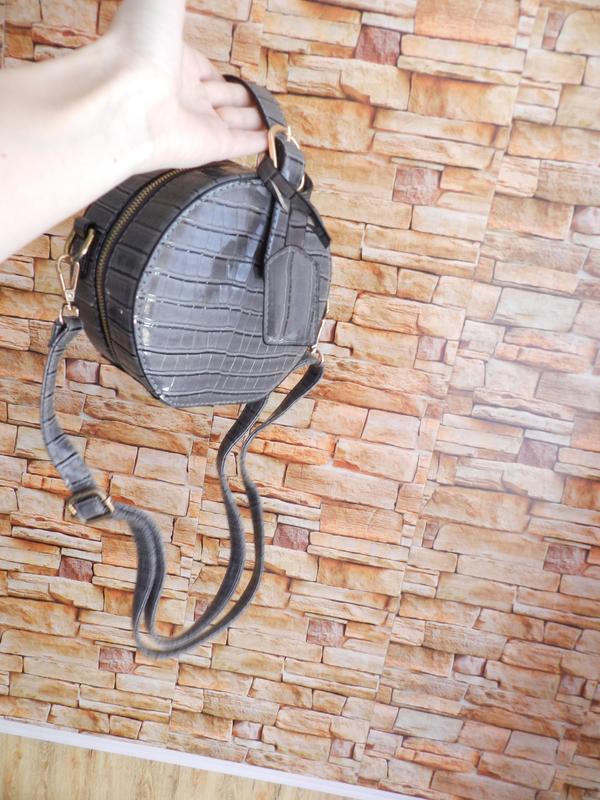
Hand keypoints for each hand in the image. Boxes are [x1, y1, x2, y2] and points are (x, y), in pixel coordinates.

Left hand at [103, 0, 267, 169]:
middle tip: (262, 101)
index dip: (220, 73)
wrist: (122, 97)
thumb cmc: (135, 44)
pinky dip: (261, 143)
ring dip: (254, 120)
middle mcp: (184, 93)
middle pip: (221, 98)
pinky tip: (276, 140)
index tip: (235, 77)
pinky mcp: (212, 146)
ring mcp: (198, 122)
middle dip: (242, 99)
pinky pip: (242, 145)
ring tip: (274, 121)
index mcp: (172, 60)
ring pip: (234, 122)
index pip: (203, 69)